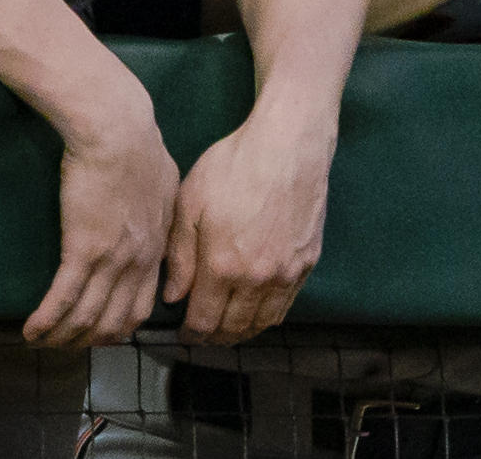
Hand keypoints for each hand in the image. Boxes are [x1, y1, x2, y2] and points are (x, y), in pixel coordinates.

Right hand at [29, 107, 179, 346]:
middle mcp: (137, 261)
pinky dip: (46, 321)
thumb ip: (162, 210)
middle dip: (88, 341)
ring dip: (62, 337)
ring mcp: (111, 258)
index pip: (141, 306)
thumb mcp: (165, 183)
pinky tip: (30, 331)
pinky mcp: (82, 248)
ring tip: (41, 343)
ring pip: (87, 318)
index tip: (100, 333)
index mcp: (155, 246)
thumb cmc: (139, 143)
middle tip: (66, 345)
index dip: (119, 327)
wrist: (118, 128)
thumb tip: (157, 218)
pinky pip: (63, 298)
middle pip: (114, 322)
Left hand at [164, 110, 334, 340]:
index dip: (192, 334)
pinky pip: (286, 306)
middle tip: (204, 334)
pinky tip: (257, 311)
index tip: (185, 333)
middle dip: (215, 337)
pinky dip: (269, 317)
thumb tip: (173, 296)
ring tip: (228, 329)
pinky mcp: (307, 263)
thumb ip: (179, 256)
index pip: (204, 321)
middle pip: (233, 329)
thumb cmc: (235, 165)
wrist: (288, 144)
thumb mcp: (190, 202)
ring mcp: (285, 274)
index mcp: (221, 266)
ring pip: (262, 323)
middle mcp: (256, 279)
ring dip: (242, 333)